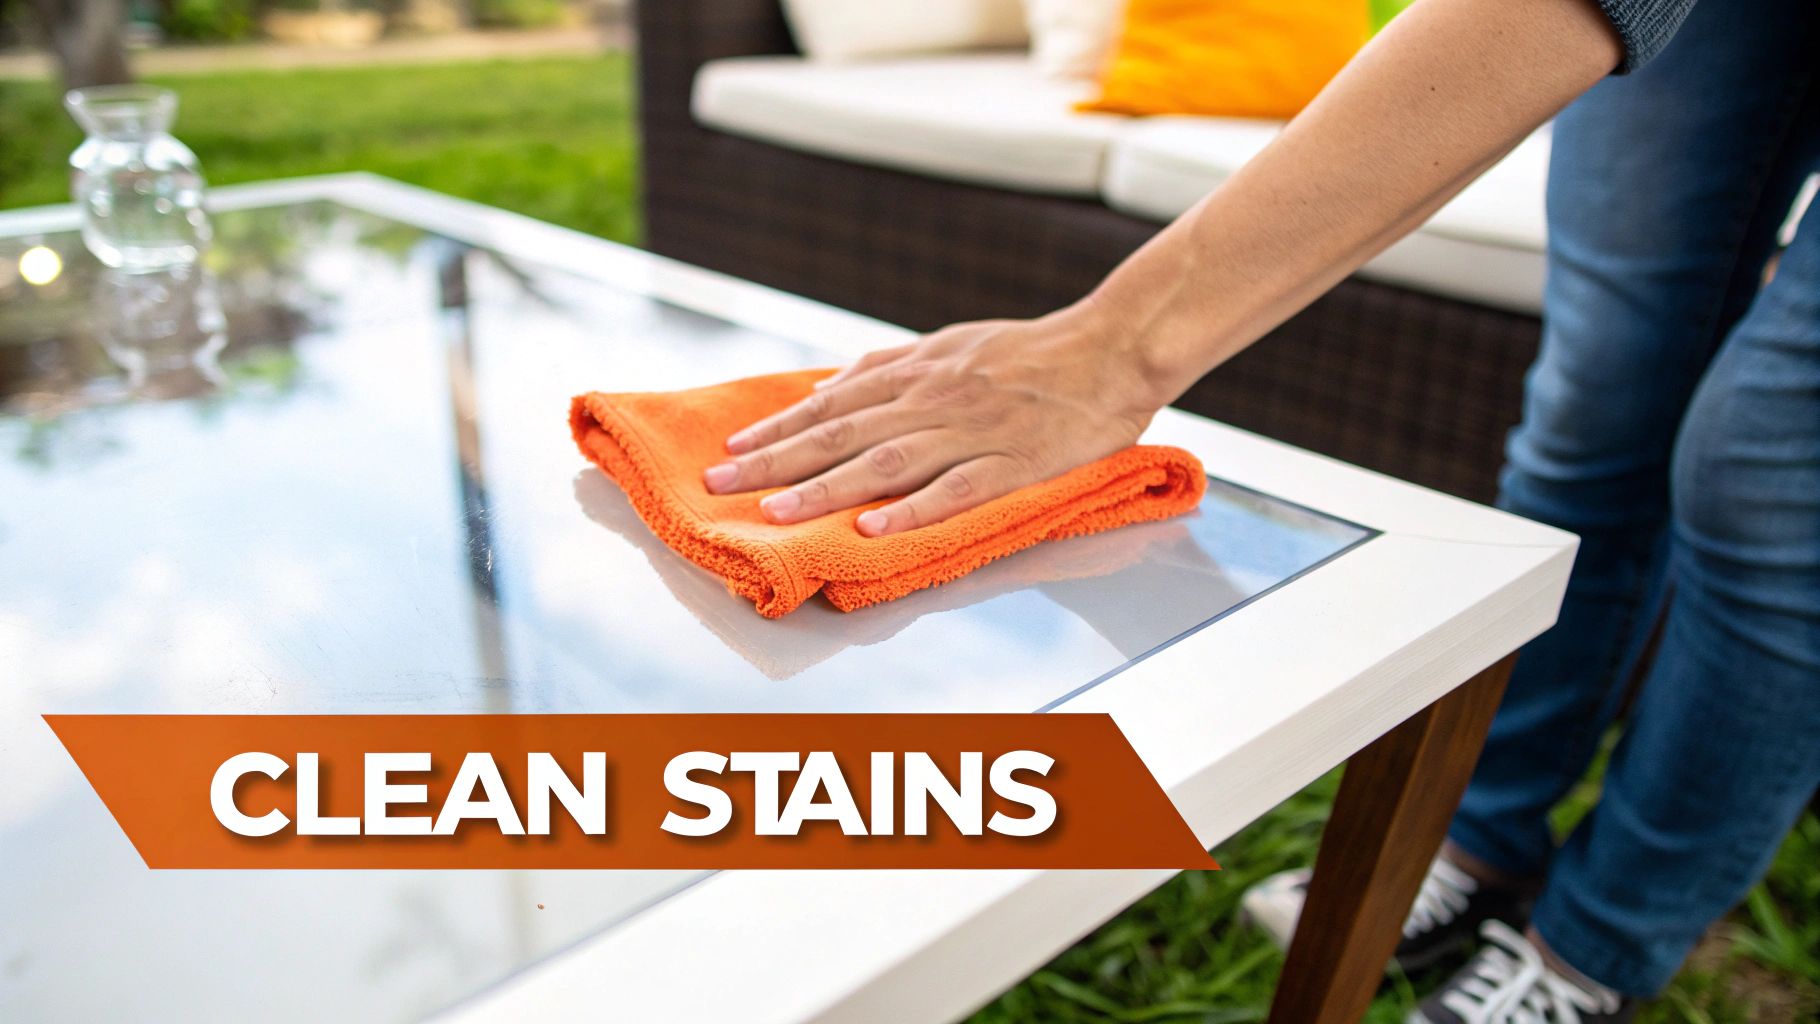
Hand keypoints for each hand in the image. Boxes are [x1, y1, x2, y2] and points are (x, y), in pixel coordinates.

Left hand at [701, 305, 1167, 535]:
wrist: (1114, 347)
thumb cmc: (1032, 350)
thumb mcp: (951, 343)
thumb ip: (890, 365)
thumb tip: (827, 387)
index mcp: (919, 372)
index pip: (833, 403)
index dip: (778, 430)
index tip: (731, 453)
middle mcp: (934, 399)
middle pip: (844, 433)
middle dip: (778, 461)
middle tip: (723, 487)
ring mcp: (974, 431)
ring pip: (887, 461)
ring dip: (826, 488)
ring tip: (777, 512)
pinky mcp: (1015, 461)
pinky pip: (957, 488)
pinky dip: (913, 509)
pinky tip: (874, 527)